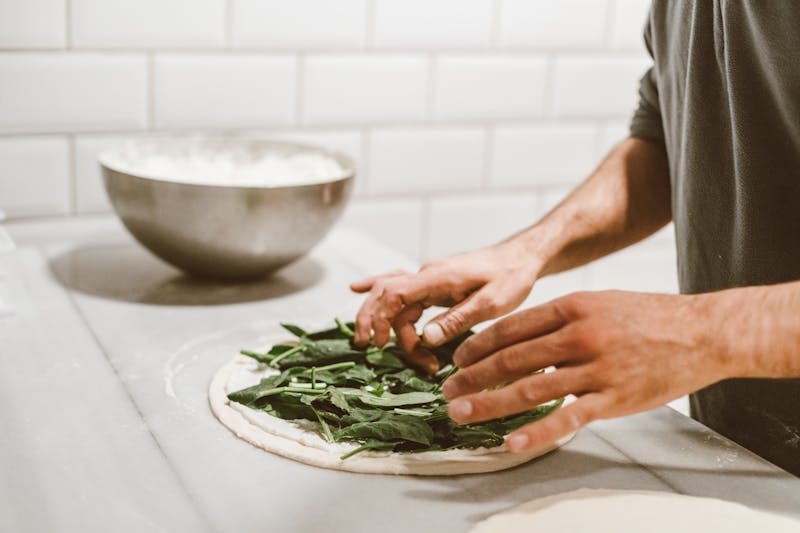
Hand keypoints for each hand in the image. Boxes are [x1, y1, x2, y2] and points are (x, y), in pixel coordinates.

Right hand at [350, 242, 542, 371]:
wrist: (522, 257)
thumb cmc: (512, 277)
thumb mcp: (492, 303)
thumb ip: (457, 319)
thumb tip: (426, 338)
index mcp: (438, 278)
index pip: (394, 293)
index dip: (380, 318)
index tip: (380, 343)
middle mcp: (427, 275)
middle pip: (385, 294)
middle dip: (373, 320)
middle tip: (370, 348)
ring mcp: (429, 278)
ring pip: (394, 297)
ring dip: (389, 323)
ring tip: (390, 349)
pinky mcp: (434, 284)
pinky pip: (401, 289)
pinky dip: (380, 293)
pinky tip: (359, 289)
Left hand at [442, 290, 732, 452]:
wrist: (702, 332)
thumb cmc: (646, 316)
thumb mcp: (598, 302)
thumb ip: (559, 319)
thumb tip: (518, 339)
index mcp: (572, 307)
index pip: (511, 328)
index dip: (478, 346)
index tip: (457, 360)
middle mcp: (579, 336)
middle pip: (512, 358)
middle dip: (472, 376)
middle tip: (446, 390)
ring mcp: (596, 368)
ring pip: (531, 388)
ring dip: (489, 403)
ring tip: (461, 412)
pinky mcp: (614, 398)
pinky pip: (568, 419)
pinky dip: (536, 432)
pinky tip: (510, 442)